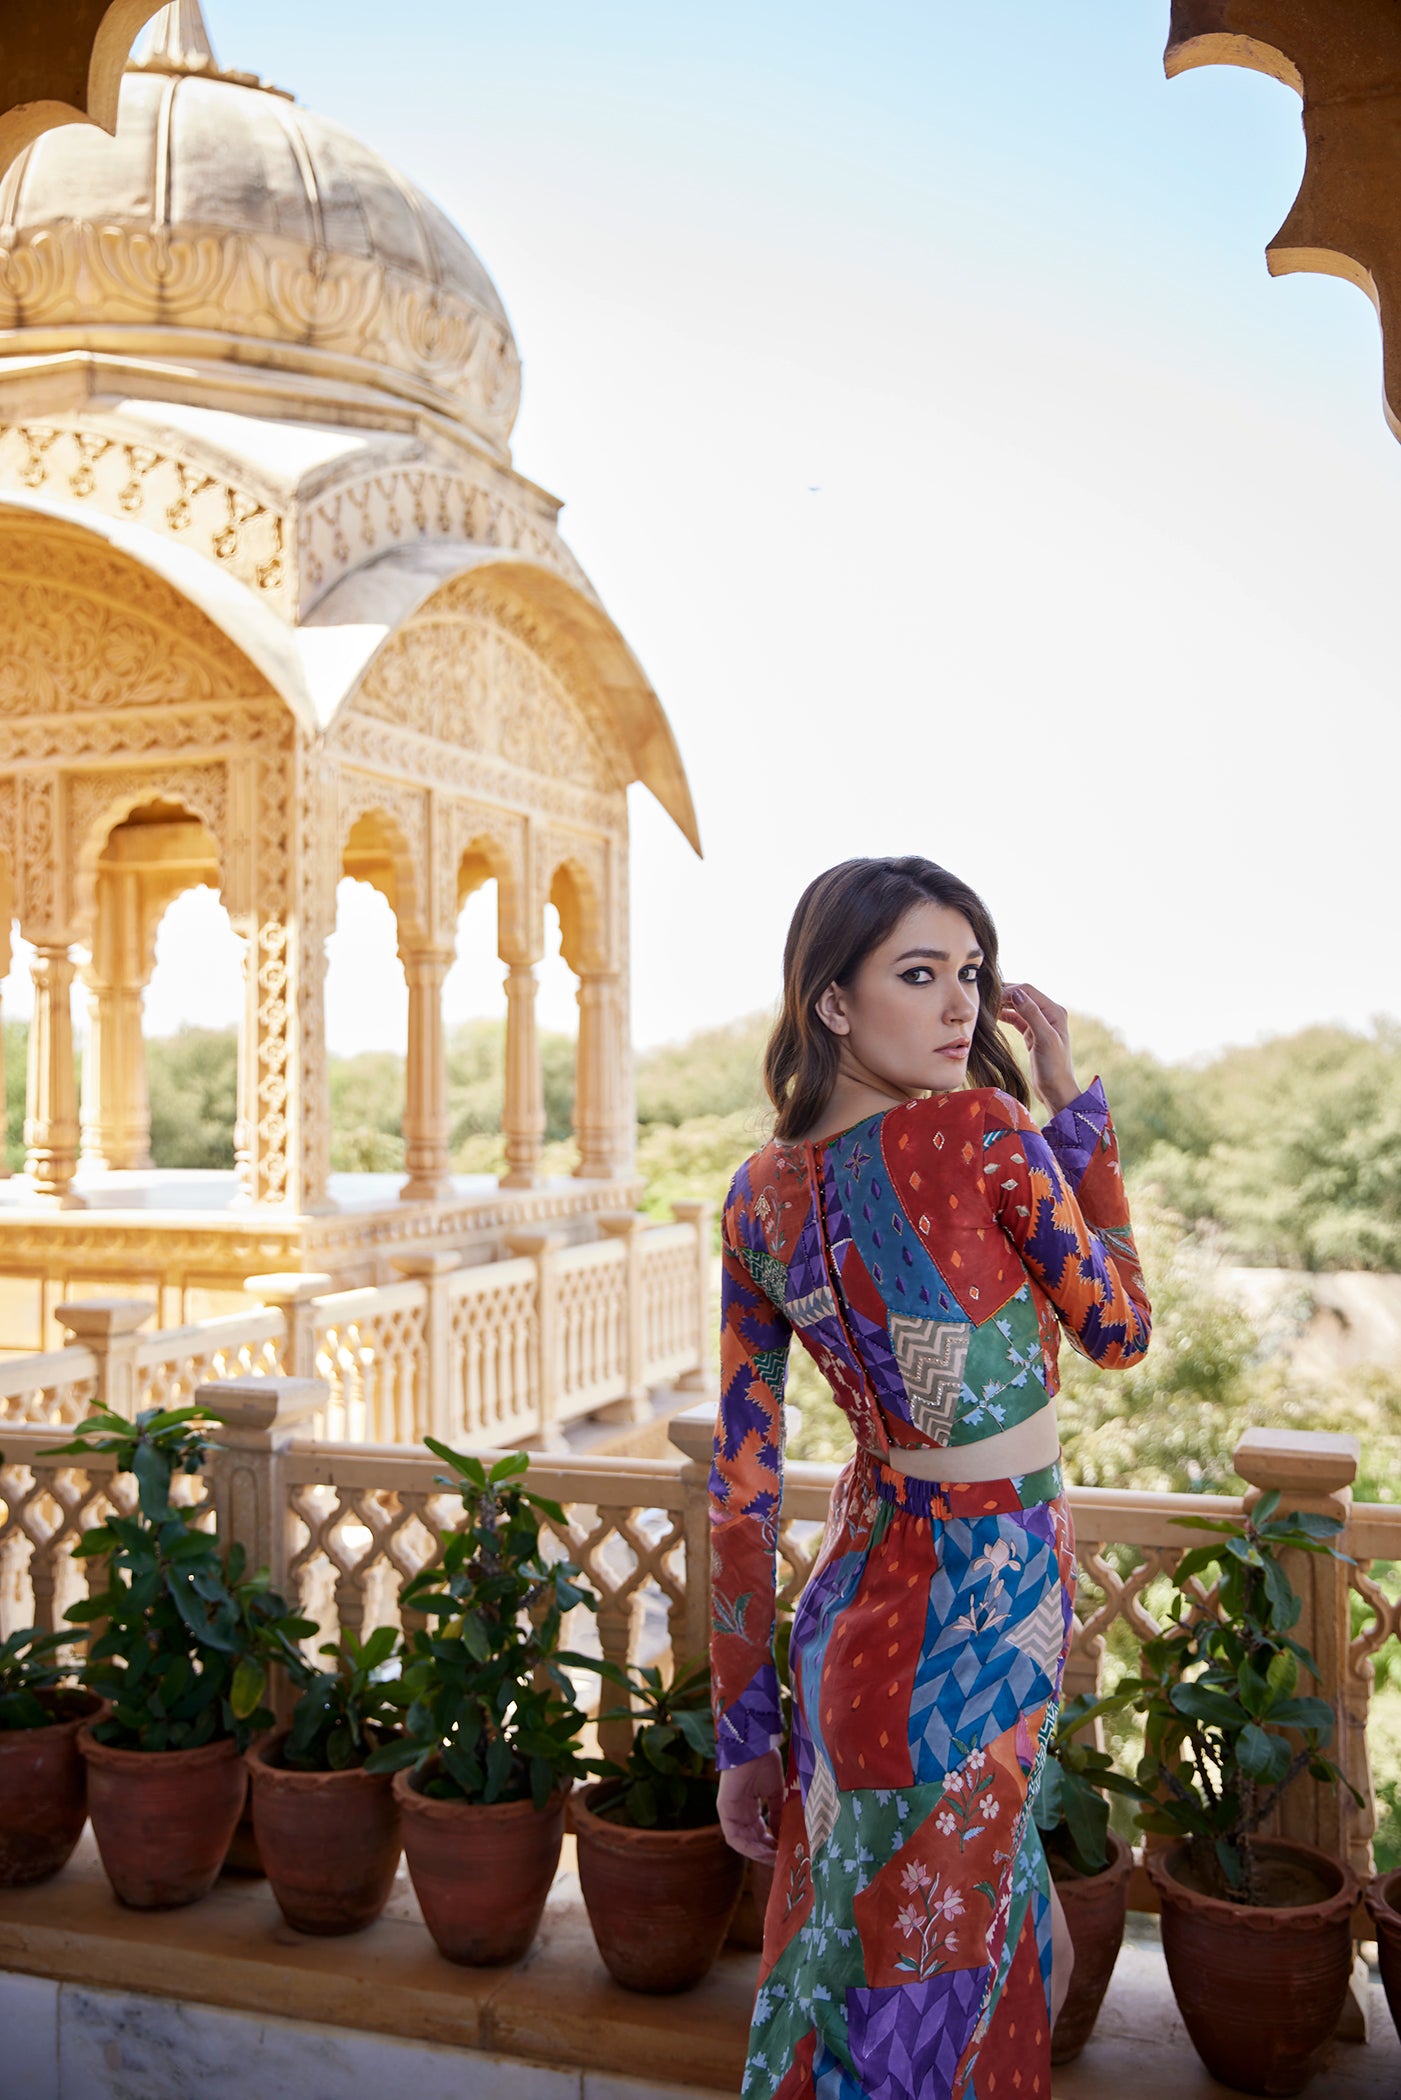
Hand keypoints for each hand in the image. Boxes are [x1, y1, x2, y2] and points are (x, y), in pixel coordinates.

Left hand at [717, 1749, 784, 1860]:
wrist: (754, 1745)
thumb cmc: (764, 1762)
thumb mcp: (774, 1793)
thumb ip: (778, 1813)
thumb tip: (783, 1834)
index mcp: (749, 1807)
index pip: (759, 1833)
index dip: (772, 1845)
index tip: (786, 1852)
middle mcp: (739, 1813)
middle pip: (751, 1841)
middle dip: (767, 1852)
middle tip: (783, 1860)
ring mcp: (730, 1813)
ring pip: (743, 1843)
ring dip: (759, 1853)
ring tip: (776, 1859)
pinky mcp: (725, 1811)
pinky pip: (734, 1838)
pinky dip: (749, 1848)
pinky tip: (764, 1852)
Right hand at [999, 983, 1079, 1115]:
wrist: (1056, 1091)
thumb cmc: (1053, 1068)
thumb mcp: (1044, 1039)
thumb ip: (1032, 1015)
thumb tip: (1017, 993)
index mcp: (1054, 1011)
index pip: (1027, 991)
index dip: (1008, 991)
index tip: (990, 998)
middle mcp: (1049, 1014)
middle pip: (1022, 996)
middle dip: (1003, 995)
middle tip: (983, 1001)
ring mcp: (1040, 1024)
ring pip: (1018, 1006)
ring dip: (1003, 1004)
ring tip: (986, 1008)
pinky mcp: (1032, 1034)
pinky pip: (1016, 1018)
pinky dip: (1005, 1016)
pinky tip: (993, 1017)